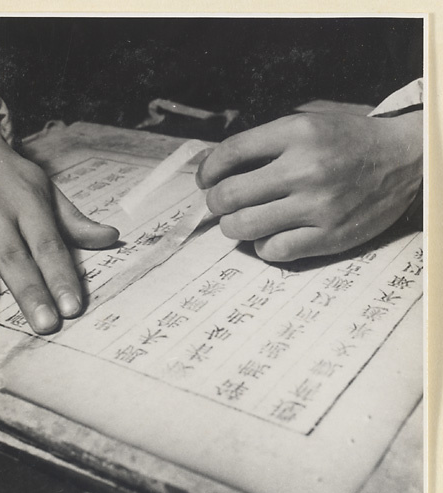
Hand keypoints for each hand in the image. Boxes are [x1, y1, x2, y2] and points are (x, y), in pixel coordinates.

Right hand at [0, 111, 118, 340]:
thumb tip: (112, 237)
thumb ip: (74, 221)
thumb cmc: (8, 176)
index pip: (48, 245)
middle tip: (44, 325)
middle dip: (30, 293)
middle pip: (13, 257)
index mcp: (27, 203)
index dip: (61, 277)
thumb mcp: (44, 190)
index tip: (73, 308)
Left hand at [196, 110, 422, 261]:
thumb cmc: (349, 143)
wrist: (405, 160)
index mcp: (298, 133)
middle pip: (231, 194)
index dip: (209, 170)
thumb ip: (266, 143)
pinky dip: (261, 246)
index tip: (205, 180)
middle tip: (219, 205)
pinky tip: (267, 237)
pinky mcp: (330, 236)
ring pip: (246, 226)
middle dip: (215, 203)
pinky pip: (274, 250)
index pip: (232, 152)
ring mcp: (318, 206)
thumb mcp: (309, 125)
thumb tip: (216, 168)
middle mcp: (306, 168)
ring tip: (238, 223)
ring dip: (232, 227)